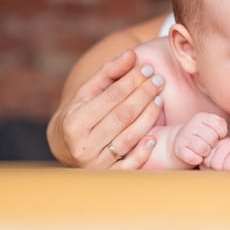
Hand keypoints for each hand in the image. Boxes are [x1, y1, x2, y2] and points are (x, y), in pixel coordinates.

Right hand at [52, 50, 163, 167]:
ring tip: (159, 98)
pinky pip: (130, 164)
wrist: (69, 147)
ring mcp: (96, 163)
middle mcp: (82, 146)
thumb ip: (109, 72)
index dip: (131, 82)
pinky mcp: (109, 175)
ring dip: (148, 117)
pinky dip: (142, 151)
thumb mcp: (88, 92)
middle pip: (121, 117)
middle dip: (143, 95)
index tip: (147, 68)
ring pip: (129, 138)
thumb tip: (131, 54)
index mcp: (74, 123)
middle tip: (159, 80)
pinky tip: (154, 136)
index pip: (110, 98)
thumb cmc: (82, 112)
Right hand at [174, 113, 227, 166]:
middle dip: (213, 144)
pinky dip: (197, 160)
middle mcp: (192, 125)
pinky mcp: (179, 149)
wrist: (179, 142)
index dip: (221, 133)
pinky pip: (194, 158)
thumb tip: (223, 137)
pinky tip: (195, 156)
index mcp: (202, 117)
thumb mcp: (211, 127)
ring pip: (204, 149)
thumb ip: (221, 127)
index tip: (216, 135)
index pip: (219, 125)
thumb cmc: (202, 136)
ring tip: (203, 151)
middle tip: (208, 145)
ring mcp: (184, 137)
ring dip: (205, 153)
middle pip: (212, 138)